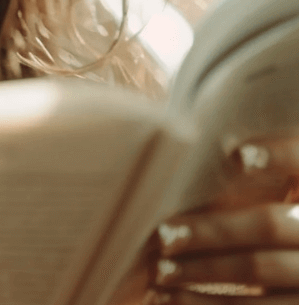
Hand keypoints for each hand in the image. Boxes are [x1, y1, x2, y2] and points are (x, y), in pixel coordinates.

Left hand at [147, 134, 298, 302]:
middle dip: (212, 230)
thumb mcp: (277, 200)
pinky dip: (207, 304)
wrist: (290, 273)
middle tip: (163, 234)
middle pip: (271, 225)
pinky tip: (171, 299)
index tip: (236, 156)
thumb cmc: (268, 226)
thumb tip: (201, 160)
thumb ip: (254, 185)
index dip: (280, 155)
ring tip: (160, 270)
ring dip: (201, 270)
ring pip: (260, 268)